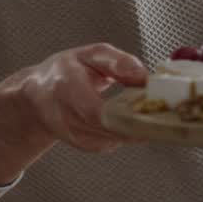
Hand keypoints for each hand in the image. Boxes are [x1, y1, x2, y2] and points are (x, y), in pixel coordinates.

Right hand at [0, 43, 146, 183]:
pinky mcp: (88, 146)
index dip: (130, 114)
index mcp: (68, 91)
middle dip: (144, 118)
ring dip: (140, 125)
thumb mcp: (88, 55)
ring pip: (120, 136)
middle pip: (115, 129)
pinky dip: (129, 130)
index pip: (99, 113)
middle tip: (165, 106)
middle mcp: (69, 120)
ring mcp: (78, 137)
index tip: (155, 104)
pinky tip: (131, 115)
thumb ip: (116, 61)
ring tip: (151, 107)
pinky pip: (117, 140)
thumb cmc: (61, 74)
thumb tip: (143, 76)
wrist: (36, 98)